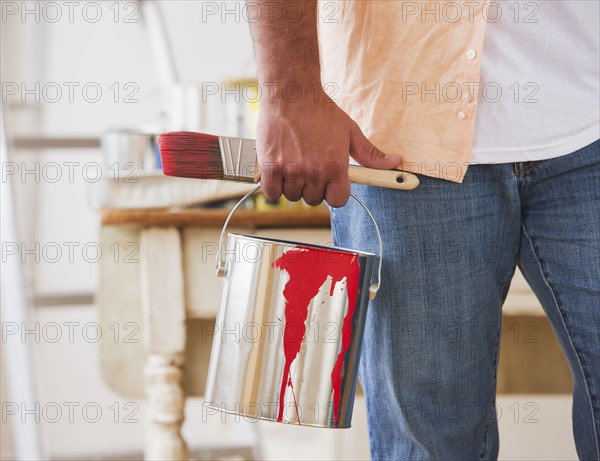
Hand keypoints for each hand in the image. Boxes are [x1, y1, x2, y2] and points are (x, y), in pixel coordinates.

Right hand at [256, 89, 401, 206]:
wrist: (291, 94)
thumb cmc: (320, 111)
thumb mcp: (350, 131)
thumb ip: (370, 154)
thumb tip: (394, 162)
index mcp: (335, 166)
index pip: (338, 201)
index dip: (333, 193)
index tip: (328, 183)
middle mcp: (314, 171)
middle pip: (313, 200)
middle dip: (312, 188)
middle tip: (309, 168)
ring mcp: (291, 170)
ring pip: (292, 197)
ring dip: (292, 186)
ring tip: (294, 165)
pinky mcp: (270, 167)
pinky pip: (272, 193)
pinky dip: (274, 186)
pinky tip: (278, 171)